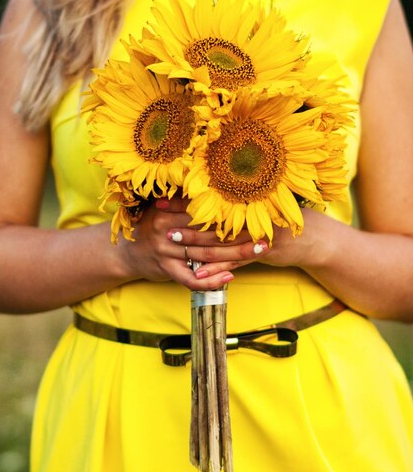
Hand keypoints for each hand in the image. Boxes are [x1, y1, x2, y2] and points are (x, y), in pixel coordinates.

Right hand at [117, 196, 268, 289]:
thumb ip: (182, 199)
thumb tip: (214, 178)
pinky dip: (210, 280)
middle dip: (239, 232)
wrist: (124, 254)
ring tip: (258, 250)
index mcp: (167, 209)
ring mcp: (166, 252)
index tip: (254, 209)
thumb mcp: (160, 207)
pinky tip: (229, 277)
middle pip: (210, 231)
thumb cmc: (150, 226)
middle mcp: (166, 230)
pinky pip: (191, 279)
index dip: (230, 211)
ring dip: (235, 254)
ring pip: (206, 254)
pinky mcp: (166, 270)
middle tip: (265, 231)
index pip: (204, 210)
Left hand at [167, 206, 333, 284]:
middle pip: (208, 219)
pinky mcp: (262, 252)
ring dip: (193, 243)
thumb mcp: (259, 210)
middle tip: (156, 220)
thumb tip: (207, 199)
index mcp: (244, 202)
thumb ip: (235, 208)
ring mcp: (254, 233)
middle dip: (180, 220)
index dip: (182, 200)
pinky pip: (234, 261)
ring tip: (171, 242)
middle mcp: (247, 214)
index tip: (161, 199)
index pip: (207, 200)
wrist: (314, 238)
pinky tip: (198, 271)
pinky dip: (216, 267)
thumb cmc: (283, 221)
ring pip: (218, 240)